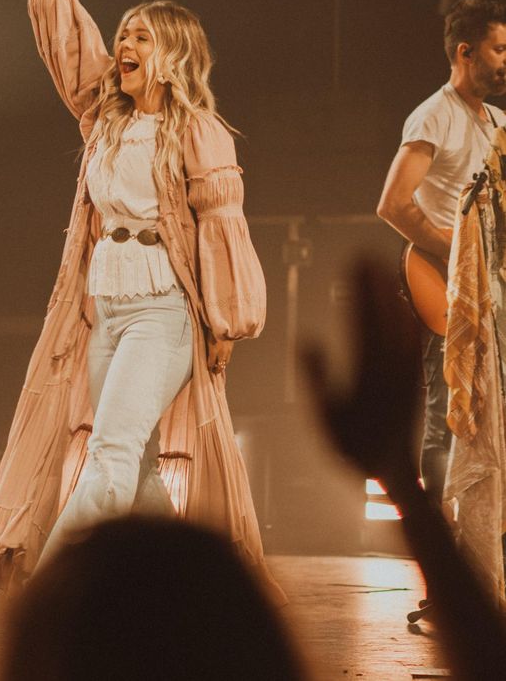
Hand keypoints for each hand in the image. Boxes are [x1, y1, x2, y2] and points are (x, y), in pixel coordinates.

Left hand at [207, 334, 233, 375]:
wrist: (224, 324)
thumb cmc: (212, 330)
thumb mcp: (207, 339)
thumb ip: (208, 349)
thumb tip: (207, 355)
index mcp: (213, 350)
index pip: (211, 363)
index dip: (210, 367)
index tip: (208, 367)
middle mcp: (221, 352)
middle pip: (220, 366)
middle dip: (217, 370)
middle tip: (214, 371)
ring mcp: (227, 350)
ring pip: (225, 363)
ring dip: (222, 366)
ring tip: (219, 366)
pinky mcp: (231, 348)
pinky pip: (229, 357)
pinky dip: (226, 360)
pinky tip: (224, 359)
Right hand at [301, 257, 420, 490]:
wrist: (395, 472)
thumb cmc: (354, 448)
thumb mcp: (326, 419)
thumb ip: (317, 379)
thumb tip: (305, 339)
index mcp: (369, 372)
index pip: (362, 320)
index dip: (357, 290)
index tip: (349, 265)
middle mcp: (393, 366)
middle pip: (384, 313)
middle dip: (374, 281)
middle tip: (363, 252)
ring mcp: (409, 370)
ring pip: (402, 322)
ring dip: (391, 292)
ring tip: (381, 267)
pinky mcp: (417, 375)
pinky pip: (414, 337)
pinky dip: (406, 314)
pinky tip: (401, 303)